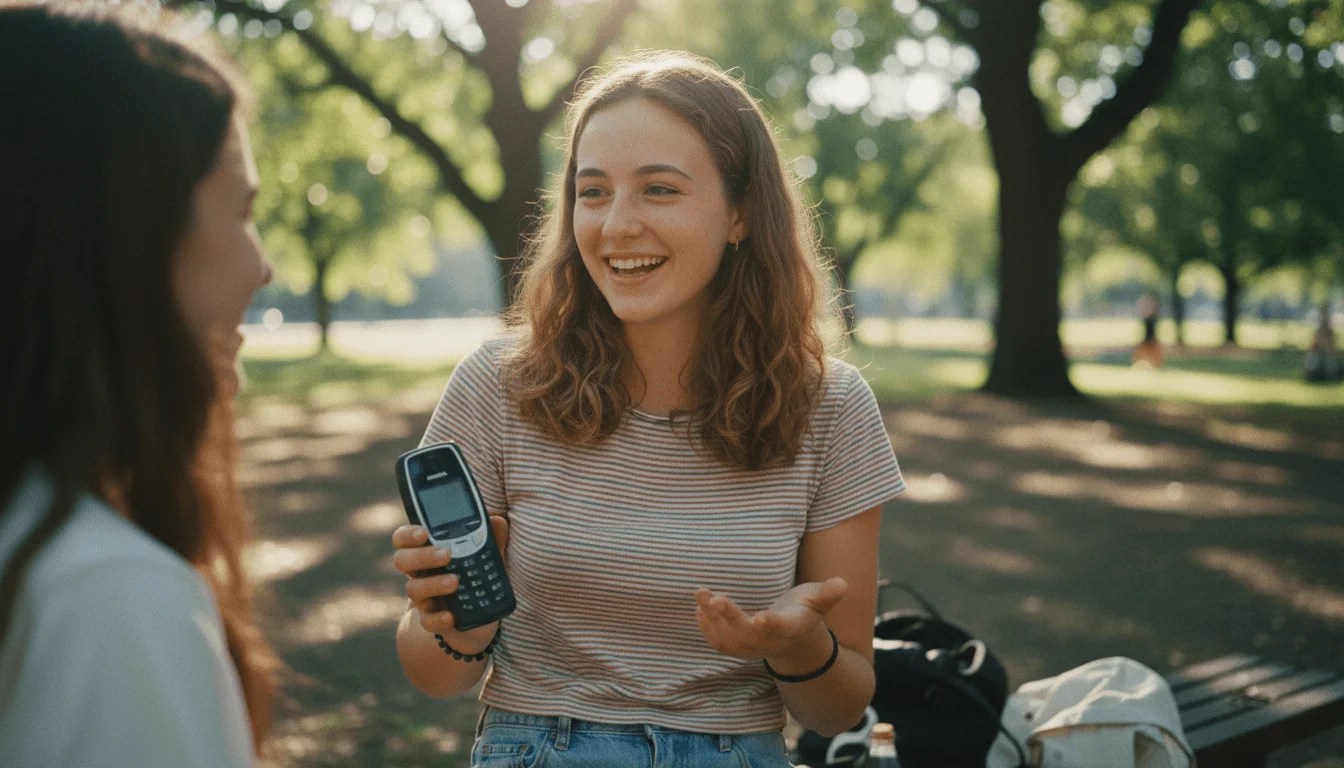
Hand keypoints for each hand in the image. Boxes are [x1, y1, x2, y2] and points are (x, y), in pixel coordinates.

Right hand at [391, 516, 508, 644]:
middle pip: (402, 560)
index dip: (408, 534)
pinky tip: (450, 615)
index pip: (404, 538)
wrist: (477, 616)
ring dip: (433, 583)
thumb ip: (490, 537)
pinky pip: (427, 621)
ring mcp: (423, 597)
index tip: (423, 532)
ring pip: (414, 589)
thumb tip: (496, 520)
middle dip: (422, 556)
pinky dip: (438, 618)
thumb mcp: (487, 555)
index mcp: (426, 551)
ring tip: (455, 581)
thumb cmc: (476, 575)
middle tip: (446, 554)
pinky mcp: (432, 620)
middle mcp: (419, 573)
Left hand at [695, 577, 847, 661]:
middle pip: (748, 635)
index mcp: (791, 628)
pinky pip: (719, 644)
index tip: (760, 616)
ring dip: (711, 620)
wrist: (793, 640)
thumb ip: (828, 593)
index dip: (771, 624)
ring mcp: (752, 648)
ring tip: (700, 593)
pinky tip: (699, 607)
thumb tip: (844, 583)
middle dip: (730, 618)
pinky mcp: (737, 647)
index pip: (781, 628)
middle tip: (714, 598)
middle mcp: (770, 642)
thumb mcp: (818, 600)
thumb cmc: (804, 610)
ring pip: (729, 641)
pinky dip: (707, 628)